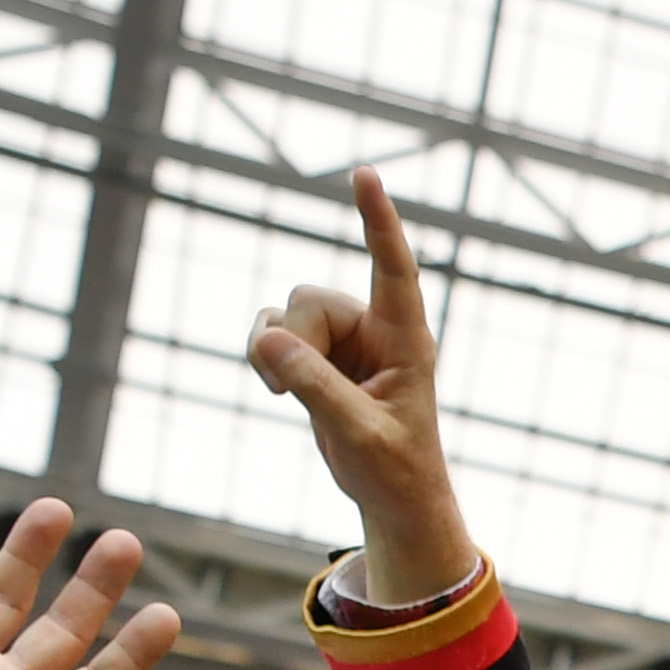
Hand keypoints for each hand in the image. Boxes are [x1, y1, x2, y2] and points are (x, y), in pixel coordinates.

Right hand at [244, 170, 473, 595]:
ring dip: (274, 353)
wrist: (391, 496)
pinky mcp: (318, 354)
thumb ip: (315, 386)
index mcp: (406, 340)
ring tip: (288, 395)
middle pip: (309, 299)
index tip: (365, 174)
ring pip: (285, 313)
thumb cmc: (395, 468)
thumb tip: (266, 338)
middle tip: (304, 391)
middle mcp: (375, 330)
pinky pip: (270, 331)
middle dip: (294, 342)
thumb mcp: (359, 432)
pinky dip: (262, 356)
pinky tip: (275, 388)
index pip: (393, 269)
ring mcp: (344, 340)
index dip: (378, 221)